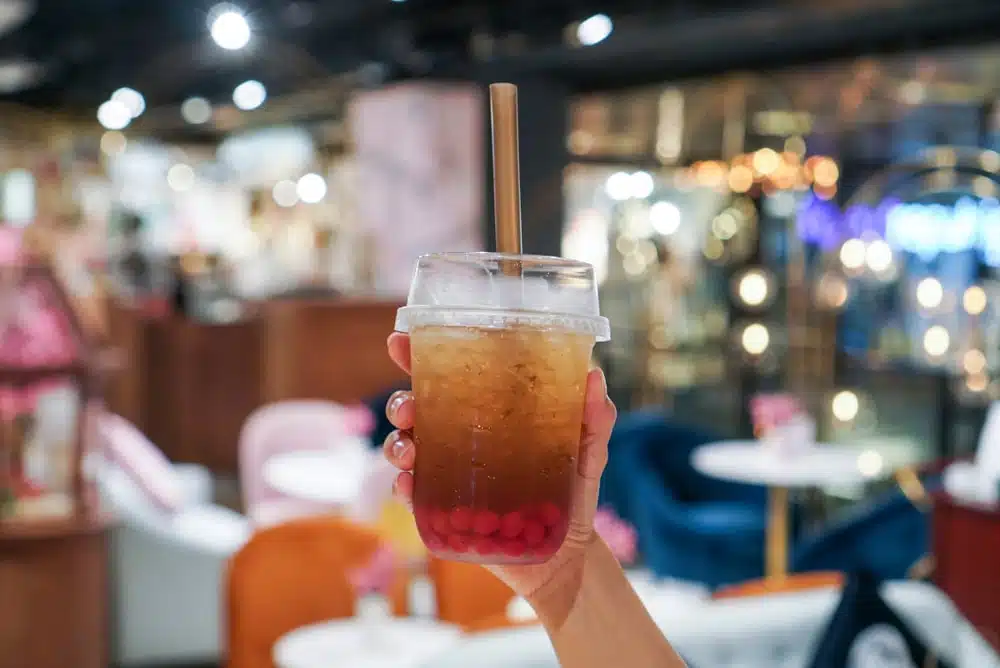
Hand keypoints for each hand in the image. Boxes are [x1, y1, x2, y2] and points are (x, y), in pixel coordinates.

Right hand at [382, 332, 617, 607]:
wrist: (568, 554)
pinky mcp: (443, 510)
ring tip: (410, 451)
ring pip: (404, 448)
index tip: (401, 341)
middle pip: (415, 409)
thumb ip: (595, 415)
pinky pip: (412, 494)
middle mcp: (459, 437)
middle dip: (402, 402)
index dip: (417, 356)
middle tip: (409, 409)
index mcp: (486, 412)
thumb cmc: (575, 490)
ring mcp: (447, 473)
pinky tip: (409, 483)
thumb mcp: (589, 449)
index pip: (445, 376)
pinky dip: (403, 486)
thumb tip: (593, 375)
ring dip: (397, 444)